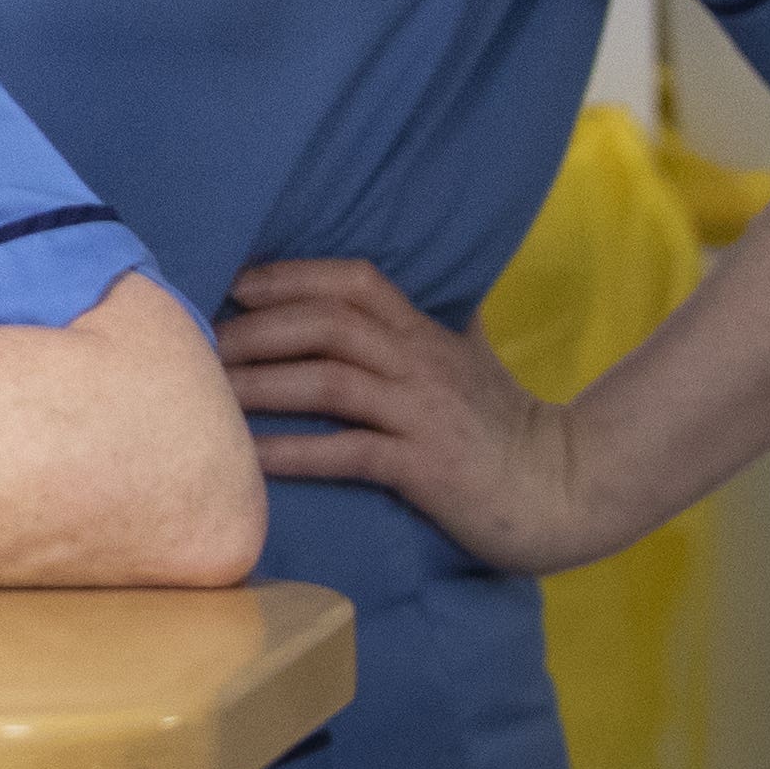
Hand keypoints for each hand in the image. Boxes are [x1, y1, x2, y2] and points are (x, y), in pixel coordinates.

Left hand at [217, 257, 611, 571]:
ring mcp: (423, 415)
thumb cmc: (508, 428)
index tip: (236, 283)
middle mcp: (422, 364)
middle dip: (257, 328)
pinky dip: (294, 452)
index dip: (292, 276)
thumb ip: (431, 326)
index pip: (354, 282)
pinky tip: (251, 457)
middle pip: (328, 324)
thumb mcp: (469, 361)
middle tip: (201, 341)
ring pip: (329, 382)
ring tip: (209, 392)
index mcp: (427, 334)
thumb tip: (385, 297)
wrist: (568, 493)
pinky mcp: (426, 468)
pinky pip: (349, 452)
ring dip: (262, 384)